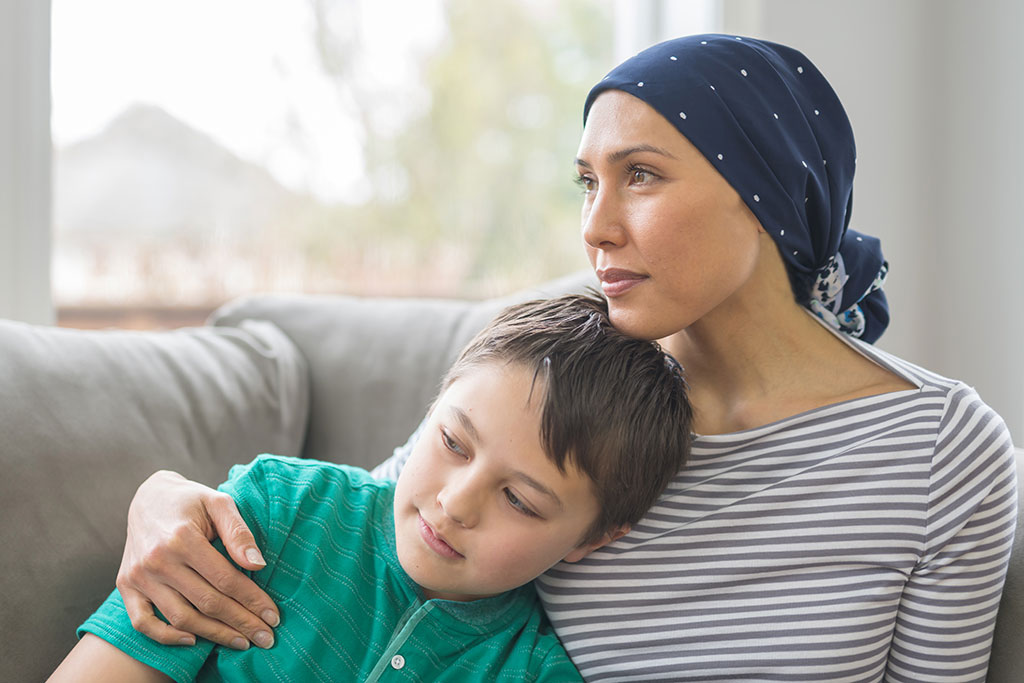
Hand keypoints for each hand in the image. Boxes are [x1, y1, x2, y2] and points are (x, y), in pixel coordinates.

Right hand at [116, 470, 279, 649]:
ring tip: (241, 641)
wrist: (148, 497)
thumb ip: (238, 532)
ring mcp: (139, 576)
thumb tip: (258, 565)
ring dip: (214, 634)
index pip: (226, 579)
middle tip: (265, 637)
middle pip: (207, 602)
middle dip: (241, 622)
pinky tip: (194, 639)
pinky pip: (143, 622)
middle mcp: (157, 560)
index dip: (252, 601)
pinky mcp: (126, 585)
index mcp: (183, 538)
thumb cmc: (191, 501)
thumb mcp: (219, 502)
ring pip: (180, 617)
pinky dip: (166, 637)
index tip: (273, 616)